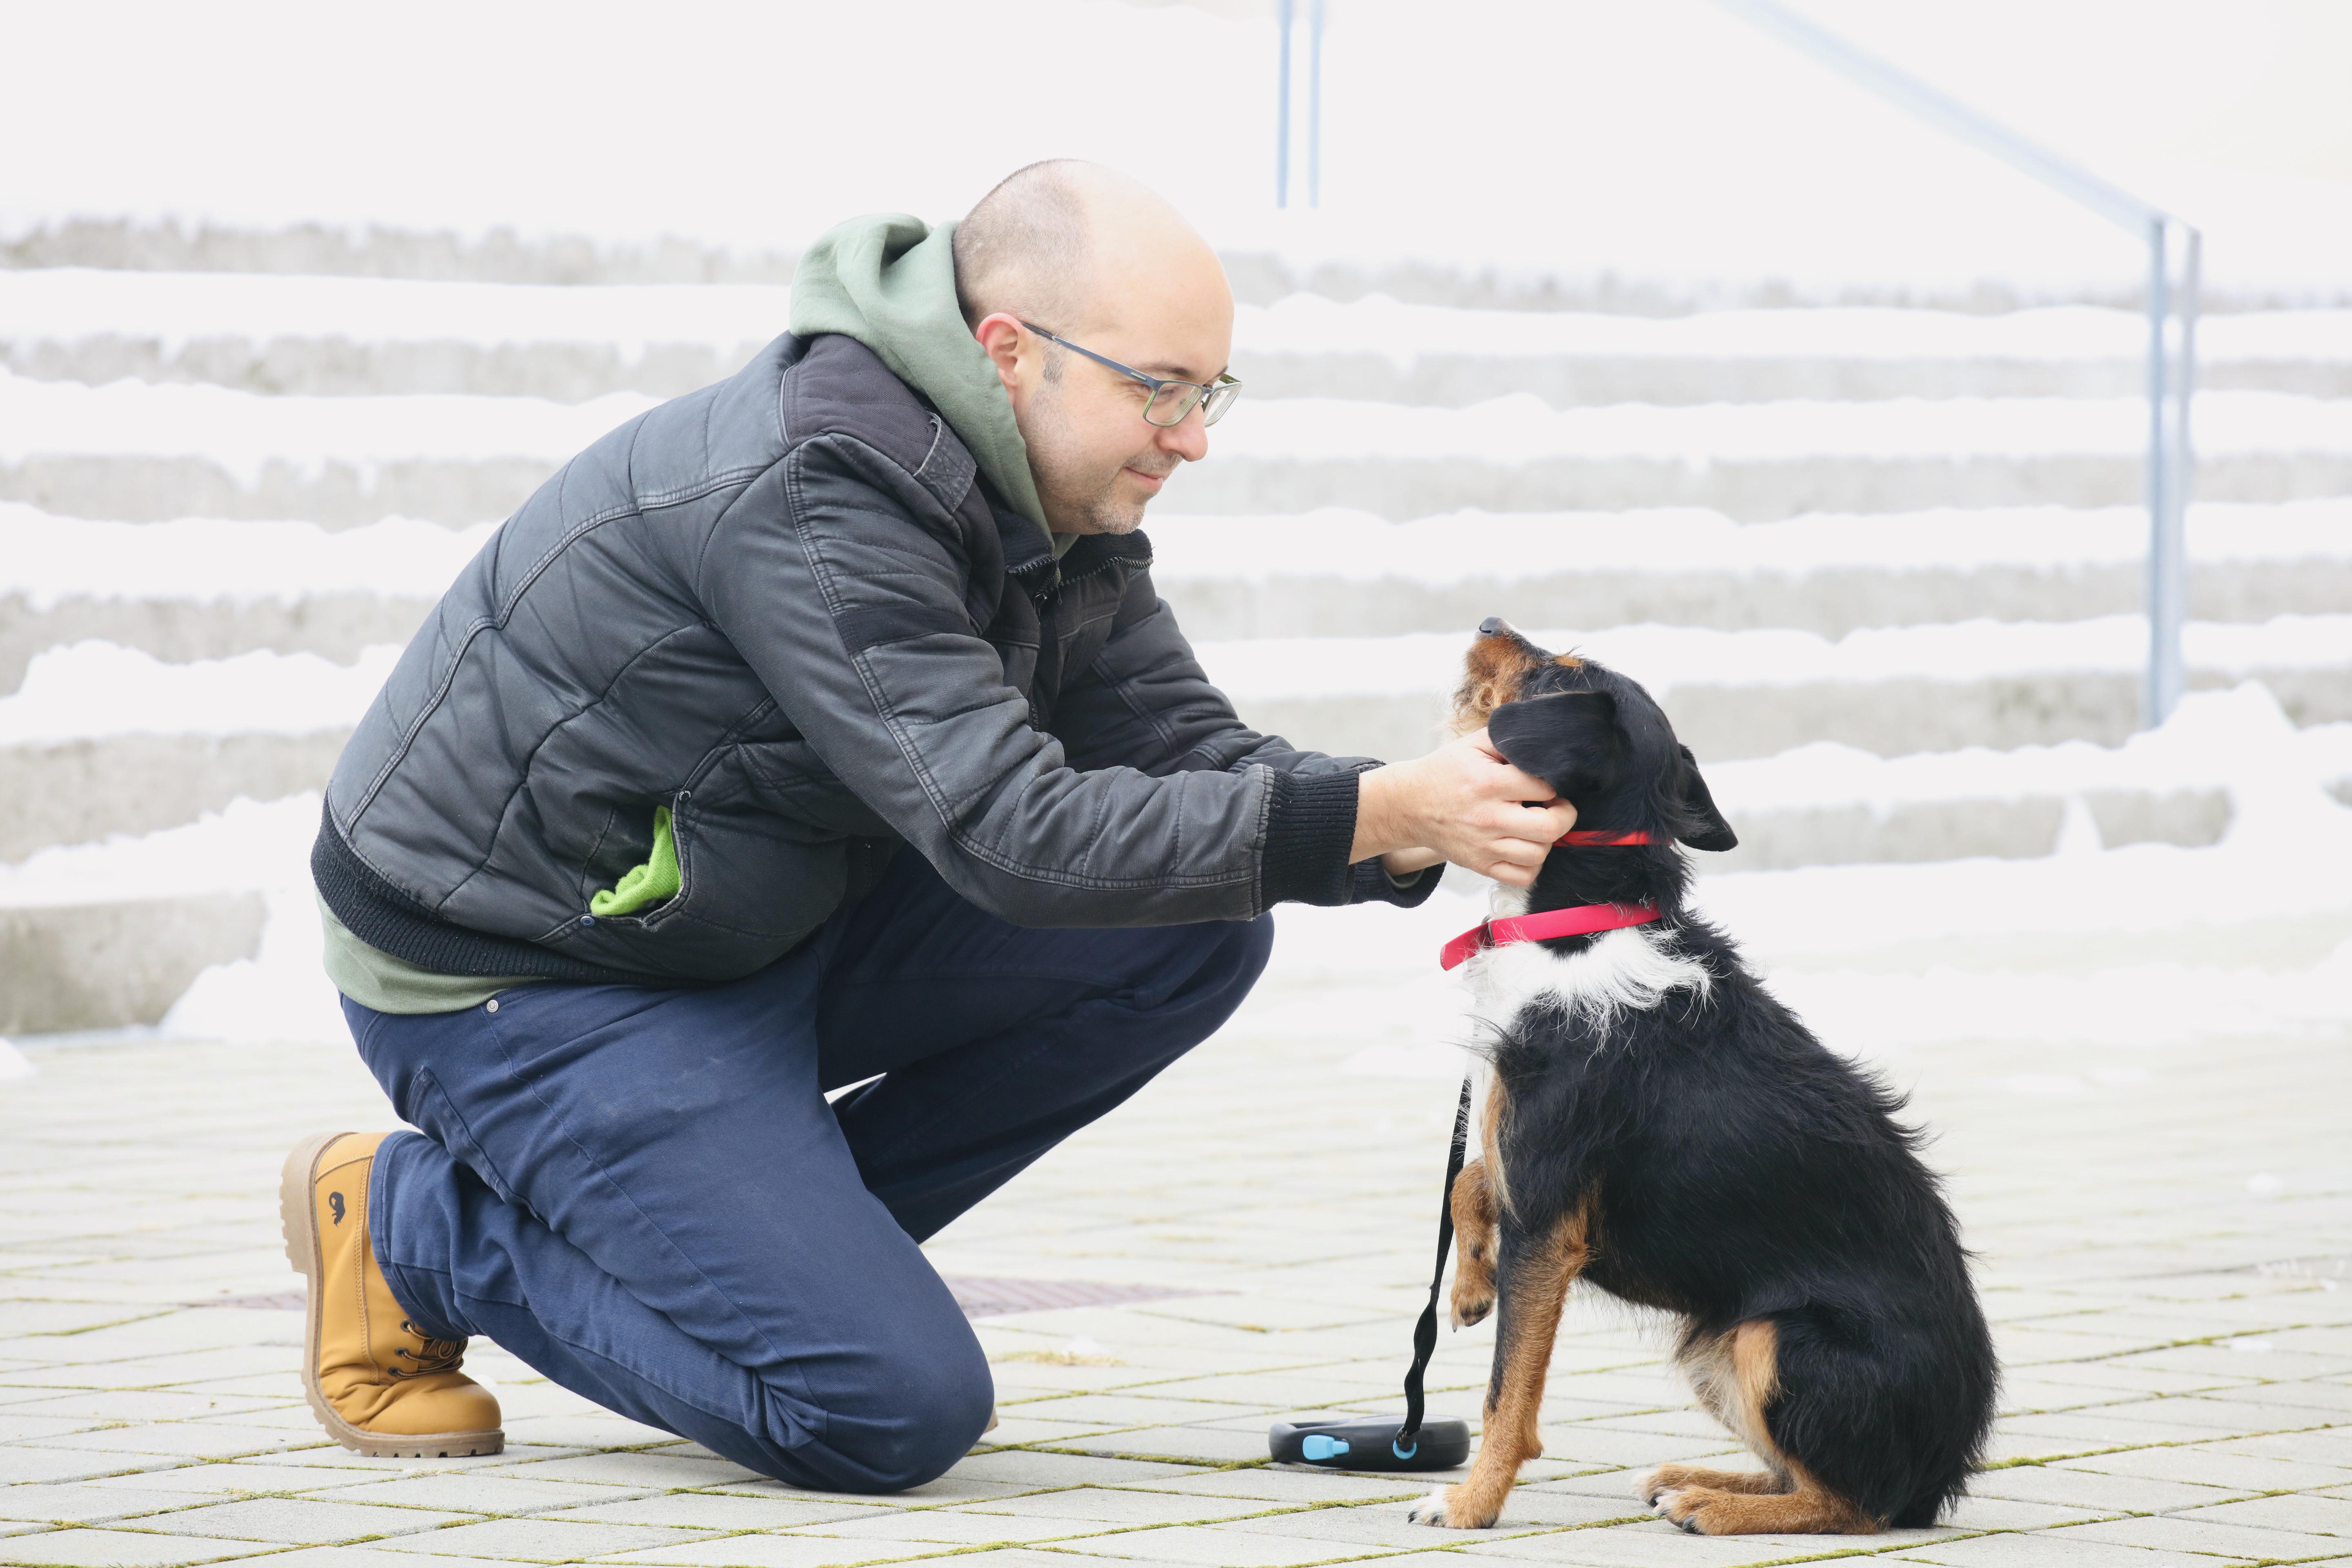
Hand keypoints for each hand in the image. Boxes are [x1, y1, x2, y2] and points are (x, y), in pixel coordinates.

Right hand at [1353, 729, 1576, 886]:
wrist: (1409, 805)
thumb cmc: (1446, 771)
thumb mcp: (1474, 744)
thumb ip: (1510, 738)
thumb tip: (1545, 744)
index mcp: (1488, 783)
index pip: (1545, 788)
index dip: (1554, 783)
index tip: (1547, 782)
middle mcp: (1488, 818)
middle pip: (1550, 827)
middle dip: (1564, 814)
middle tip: (1555, 805)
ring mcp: (1484, 846)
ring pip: (1539, 854)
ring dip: (1547, 839)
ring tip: (1536, 824)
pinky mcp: (1480, 865)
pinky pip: (1523, 876)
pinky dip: (1533, 864)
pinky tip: (1525, 845)